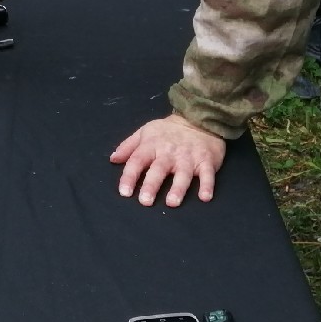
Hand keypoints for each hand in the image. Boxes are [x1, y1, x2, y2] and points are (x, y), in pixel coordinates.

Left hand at [109, 114, 226, 206]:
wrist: (197, 118)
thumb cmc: (167, 130)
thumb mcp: (145, 132)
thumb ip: (128, 146)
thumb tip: (113, 159)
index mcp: (152, 145)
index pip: (137, 160)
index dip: (129, 176)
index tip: (124, 192)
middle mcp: (169, 152)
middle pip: (158, 169)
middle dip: (151, 185)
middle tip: (145, 201)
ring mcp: (188, 157)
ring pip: (183, 174)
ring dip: (178, 188)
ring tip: (172, 202)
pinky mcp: (206, 160)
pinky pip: (207, 174)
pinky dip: (207, 185)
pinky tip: (205, 197)